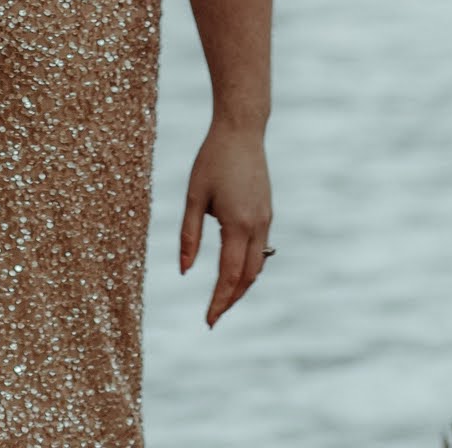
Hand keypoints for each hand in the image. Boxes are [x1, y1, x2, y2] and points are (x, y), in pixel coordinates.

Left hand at [179, 119, 272, 327]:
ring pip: (258, 265)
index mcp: (238, 225)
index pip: (229, 275)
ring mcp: (266, 219)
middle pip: (248, 277)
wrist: (242, 131)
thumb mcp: (194, 196)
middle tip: (213, 317)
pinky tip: (235, 269)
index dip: (219, 301)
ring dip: (242, 285)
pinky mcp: (267, 212)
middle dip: (231, 299)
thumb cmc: (213, 160)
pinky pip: (261, 249)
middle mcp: (257, 226)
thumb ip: (189, 235)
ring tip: (222, 299)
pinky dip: (249, 266)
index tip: (208, 321)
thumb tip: (184, 271)